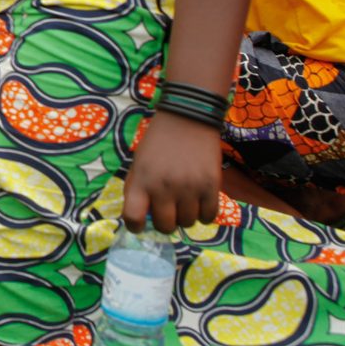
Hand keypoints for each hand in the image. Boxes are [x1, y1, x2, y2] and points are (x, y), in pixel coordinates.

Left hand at [122, 109, 221, 233]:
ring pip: (188, 224)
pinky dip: (204, 214)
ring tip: (185, 201)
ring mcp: (189, 188)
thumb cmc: (158, 142)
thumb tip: (143, 219)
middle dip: (165, 222)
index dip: (135, 226)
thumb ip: (138, 189)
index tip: (141, 224)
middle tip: (168, 211)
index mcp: (141, 180)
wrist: (187, 118)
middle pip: (165, 227)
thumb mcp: (139, 162)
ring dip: (185, 217)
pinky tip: (199, 202)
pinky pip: (208, 217)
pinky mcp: (211, 186)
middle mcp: (164, 187)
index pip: (133, 218)